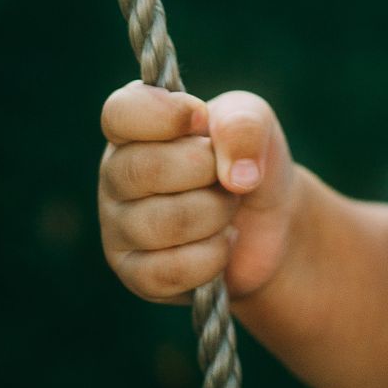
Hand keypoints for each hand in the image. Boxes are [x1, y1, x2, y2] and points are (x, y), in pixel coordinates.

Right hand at [98, 81, 302, 303]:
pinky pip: (172, 269)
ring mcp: (119, 228)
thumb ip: (245, 126)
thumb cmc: (249, 158)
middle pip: (146, 169)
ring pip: (164, 223)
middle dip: (207, 169)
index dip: (165, 115)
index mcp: (135, 129)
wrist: (271, 219)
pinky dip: (215, 255)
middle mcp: (116, 176)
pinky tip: (222, 242)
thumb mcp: (256, 123)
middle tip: (227, 172)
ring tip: (227, 207)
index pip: (119, 113)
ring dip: (217, 213)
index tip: (202, 119)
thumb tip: (236, 176)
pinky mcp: (136, 274)